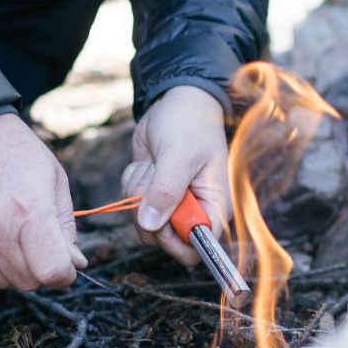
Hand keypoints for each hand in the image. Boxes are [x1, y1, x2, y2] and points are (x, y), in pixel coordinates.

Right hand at [0, 114, 85, 290]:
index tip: (69, 264)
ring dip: (20, 270)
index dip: (66, 275)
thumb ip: (66, 226)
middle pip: (29, 282)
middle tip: (46, 248)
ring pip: (5, 282)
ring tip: (21, 240)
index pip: (52, 272)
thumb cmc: (14, 150)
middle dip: (44, 271)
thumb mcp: (54, 179)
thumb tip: (75, 263)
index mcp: (31, 211)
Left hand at [121, 86, 231, 266]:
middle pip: (165, 239)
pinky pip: (133, 206)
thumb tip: (150, 224)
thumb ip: (166, 190)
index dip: (175, 240)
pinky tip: (146, 163)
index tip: (160, 218)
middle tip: (152, 180)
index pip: (198, 246)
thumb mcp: (179, 154)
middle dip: (150, 211)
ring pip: (144, 223)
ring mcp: (171, 204)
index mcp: (214, 205)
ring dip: (138, 194)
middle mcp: (194, 210)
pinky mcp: (152, 195)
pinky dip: (133, 183)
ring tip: (152, 165)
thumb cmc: (188, 123)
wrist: (173, 101)